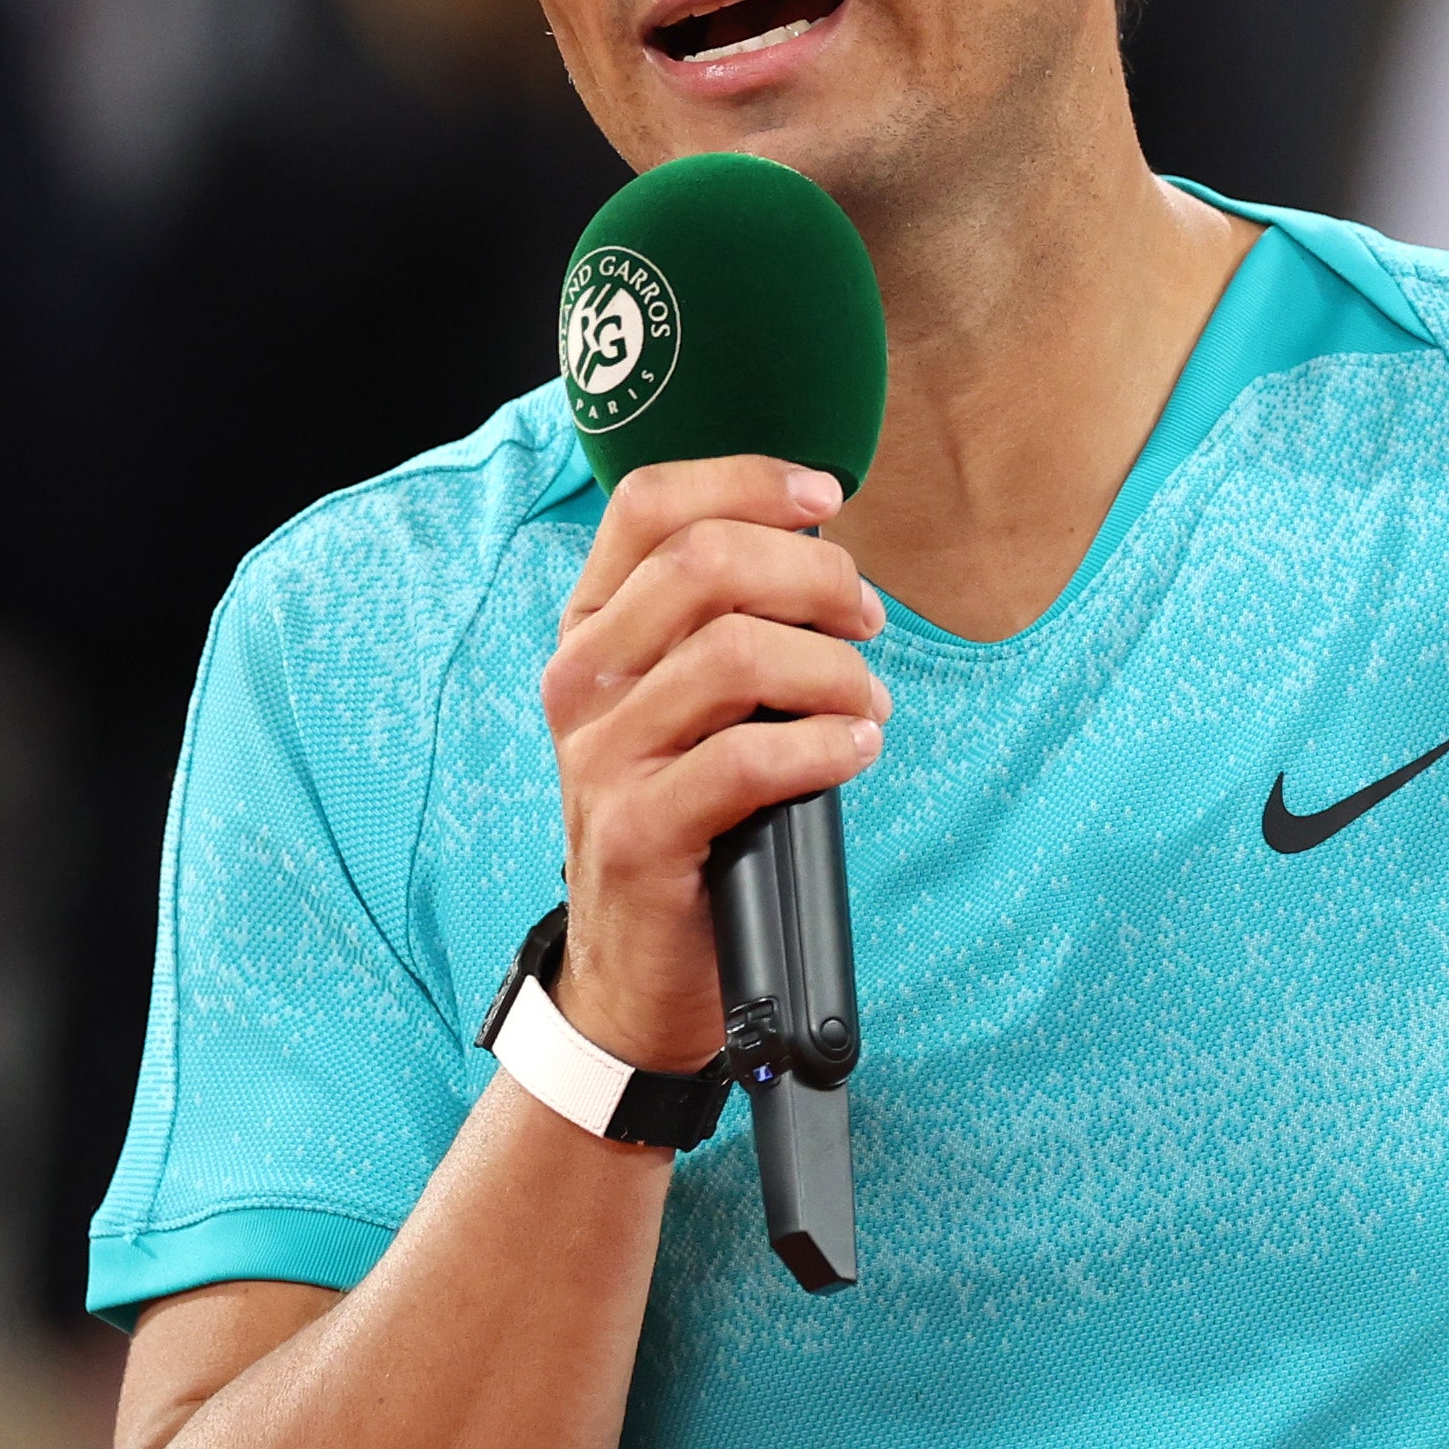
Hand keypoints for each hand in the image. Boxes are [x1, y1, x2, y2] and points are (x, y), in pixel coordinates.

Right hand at [541, 456, 888, 1075]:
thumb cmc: (692, 817)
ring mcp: (600, 756)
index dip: (747, 481)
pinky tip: (853, 754)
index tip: (826, 500)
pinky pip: (747, 758)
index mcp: (592, 628)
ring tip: (866, 708)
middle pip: (705, 563)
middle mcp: (582, 679)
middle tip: (865, 623)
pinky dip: (824, 745)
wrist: (640, 967)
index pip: (649, 504)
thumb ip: (729, 621)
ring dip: (834, 672)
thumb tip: (825, 554)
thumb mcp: (691, 702)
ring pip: (736, 654)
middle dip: (815, 579)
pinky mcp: (636, 830)